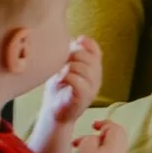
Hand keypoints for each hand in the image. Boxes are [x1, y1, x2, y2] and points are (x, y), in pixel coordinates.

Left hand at [28, 33, 102, 152]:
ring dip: (67, 68)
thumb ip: (71, 54)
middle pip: (88, 57)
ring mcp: (92, 89)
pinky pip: (78, 81)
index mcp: (93, 69)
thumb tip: (75, 38)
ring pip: (83, 68)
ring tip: (58, 75)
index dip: (86, 44)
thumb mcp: (65, 67)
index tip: (73, 44)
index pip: (96, 51)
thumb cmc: (59, 90)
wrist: (54, 114)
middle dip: (71, 56)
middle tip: (60, 64)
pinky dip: (66, 77)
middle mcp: (96, 78)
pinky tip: (59, 81)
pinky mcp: (84, 98)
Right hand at [65, 115, 127, 152]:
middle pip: (118, 136)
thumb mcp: (86, 146)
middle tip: (91, 132)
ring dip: (98, 142)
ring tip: (80, 145)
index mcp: (117, 147)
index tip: (92, 125)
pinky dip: (99, 151)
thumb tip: (97, 138)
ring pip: (112, 146)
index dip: (104, 123)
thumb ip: (94, 136)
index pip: (116, 128)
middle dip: (104, 132)